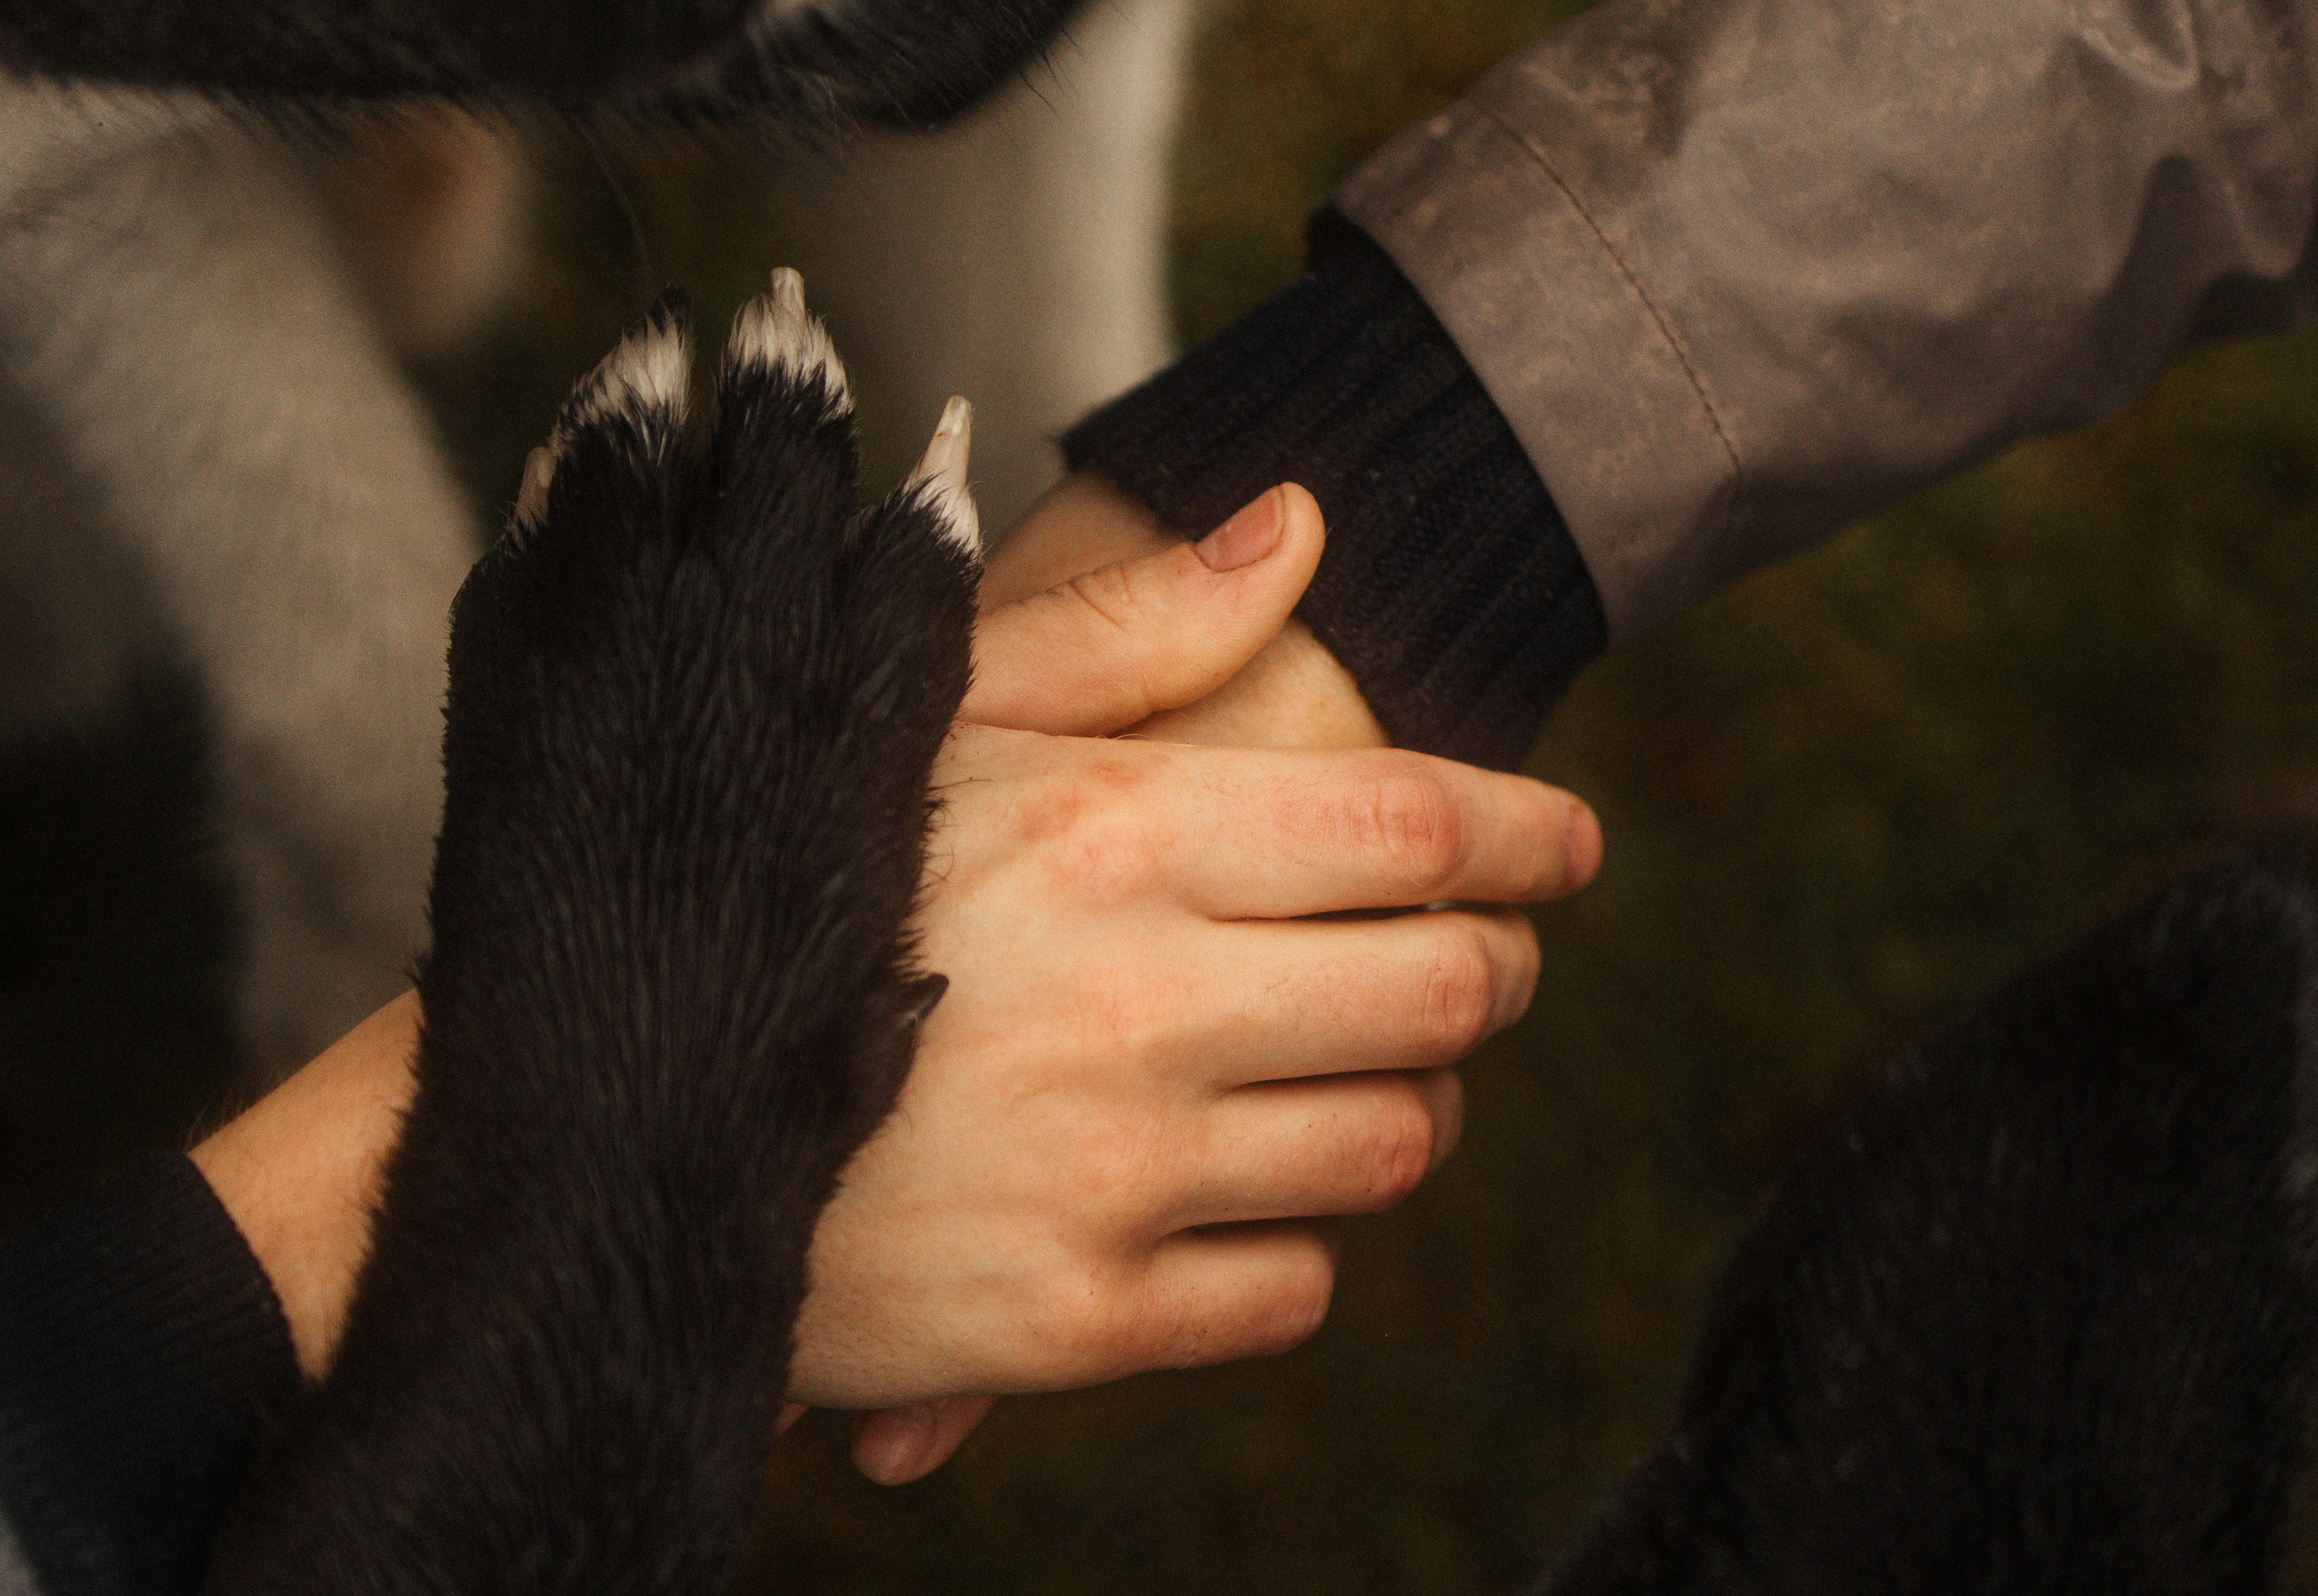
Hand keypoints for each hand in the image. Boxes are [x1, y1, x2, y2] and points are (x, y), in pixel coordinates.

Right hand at [804, 487, 1600, 1481]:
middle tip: (1479, 955)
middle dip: (1494, 965)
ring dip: (1408, 1098)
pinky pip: (1294, 1285)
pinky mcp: (1079, 1325)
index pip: (1417, 825)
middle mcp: (1139, 1005)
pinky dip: (1296, 1234)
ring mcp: (1116, 1179)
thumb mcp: (928, 725)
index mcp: (1113, 832)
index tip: (1571, 842)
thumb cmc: (776, 886)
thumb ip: (1130, 623)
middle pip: (1444, 988)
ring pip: (1393, 1144)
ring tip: (1355, 1064)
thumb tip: (1304, 521)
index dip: (1528, 831)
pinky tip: (1233, 1187)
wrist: (598, 1132)